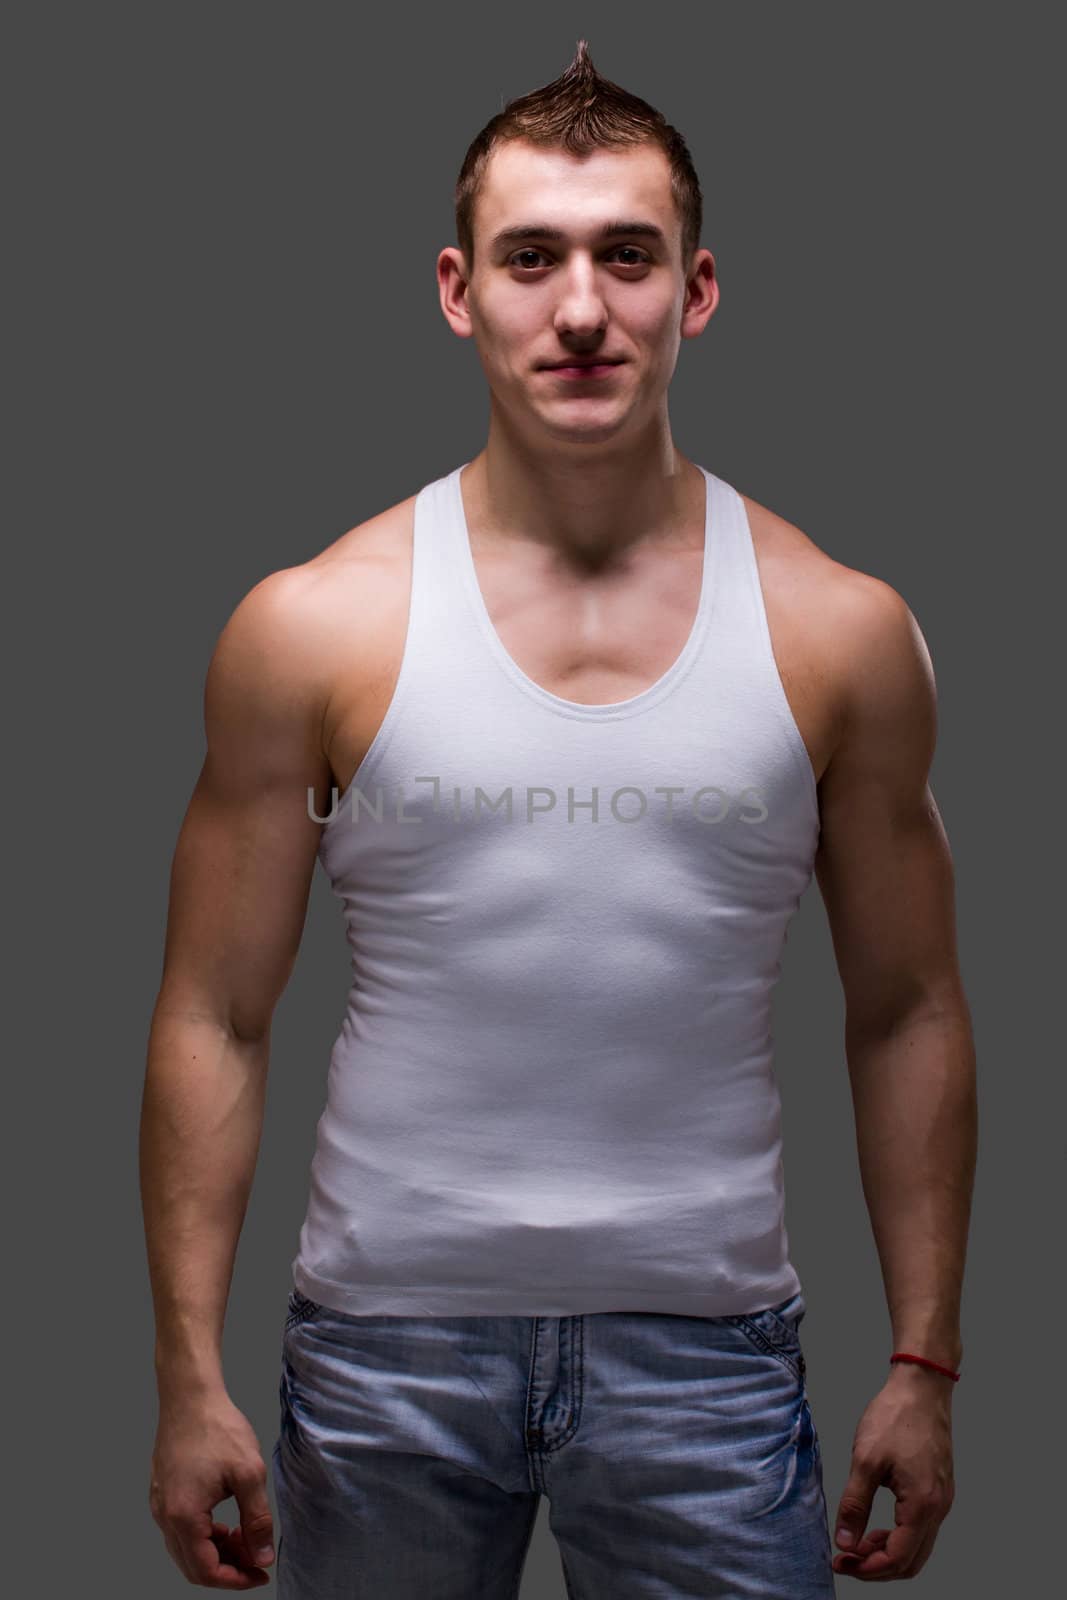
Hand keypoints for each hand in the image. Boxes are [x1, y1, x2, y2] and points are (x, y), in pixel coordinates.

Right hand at [149, 1388, 276, 1587]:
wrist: (190, 1396)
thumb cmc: (217, 1428)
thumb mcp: (249, 1473)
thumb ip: (257, 1520)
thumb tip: (262, 1558)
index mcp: (184, 1516)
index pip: (206, 1571)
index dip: (236, 1579)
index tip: (261, 1573)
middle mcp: (165, 1517)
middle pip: (193, 1566)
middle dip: (228, 1568)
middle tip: (256, 1558)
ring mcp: (160, 1506)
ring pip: (186, 1550)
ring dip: (217, 1553)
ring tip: (247, 1538)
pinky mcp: (163, 1494)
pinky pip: (182, 1531)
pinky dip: (205, 1537)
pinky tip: (228, 1524)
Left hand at [832, 1366, 955, 1580]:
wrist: (921, 1387)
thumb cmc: (895, 1417)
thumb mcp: (866, 1461)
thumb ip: (855, 1505)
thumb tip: (844, 1542)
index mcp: (922, 1505)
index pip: (896, 1558)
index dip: (867, 1568)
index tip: (840, 1562)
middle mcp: (939, 1508)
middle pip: (911, 1561)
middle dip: (876, 1566)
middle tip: (845, 1558)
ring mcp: (942, 1500)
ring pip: (917, 1547)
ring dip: (887, 1552)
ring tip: (855, 1542)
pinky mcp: (938, 1489)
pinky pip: (921, 1528)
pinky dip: (898, 1536)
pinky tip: (874, 1525)